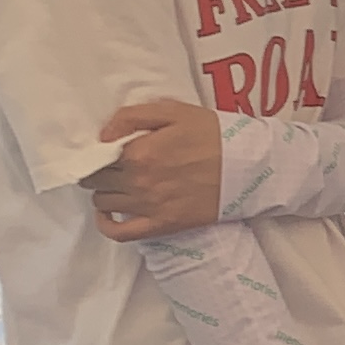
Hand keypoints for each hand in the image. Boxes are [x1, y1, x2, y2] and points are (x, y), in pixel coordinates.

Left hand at [89, 98, 222, 238]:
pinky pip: (119, 232)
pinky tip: (108, 214)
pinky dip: (106, 224)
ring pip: (103, 202)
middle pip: (96, 179)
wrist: (249, 166)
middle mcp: (139, 181)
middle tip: (113, 165)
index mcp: (139, 151)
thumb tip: (103, 136)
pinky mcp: (162, 225)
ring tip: (119, 183)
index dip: (99, 151)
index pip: (97, 155)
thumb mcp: (174, 111)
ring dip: (106, 191)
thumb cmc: (213, 135)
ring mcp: (149, 206)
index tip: (108, 150)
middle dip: (99, 170)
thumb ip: (131, 116)